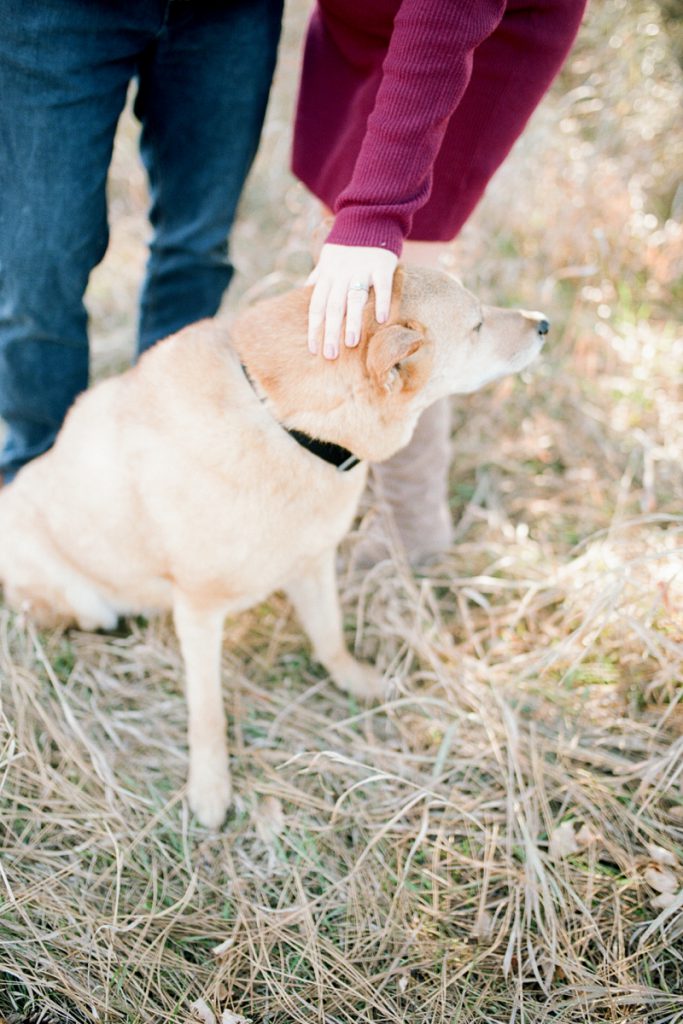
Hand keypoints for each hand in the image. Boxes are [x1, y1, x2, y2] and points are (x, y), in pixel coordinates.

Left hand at [307, 243, 397, 358]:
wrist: (369, 217)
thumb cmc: (347, 244)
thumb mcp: (328, 258)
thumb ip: (318, 276)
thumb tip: (305, 291)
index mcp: (327, 275)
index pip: (317, 305)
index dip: (314, 328)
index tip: (314, 350)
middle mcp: (341, 274)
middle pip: (333, 306)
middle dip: (331, 332)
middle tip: (330, 355)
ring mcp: (362, 269)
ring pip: (355, 297)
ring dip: (353, 320)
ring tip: (351, 343)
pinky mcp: (382, 264)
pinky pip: (382, 285)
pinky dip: (382, 301)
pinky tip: (383, 320)